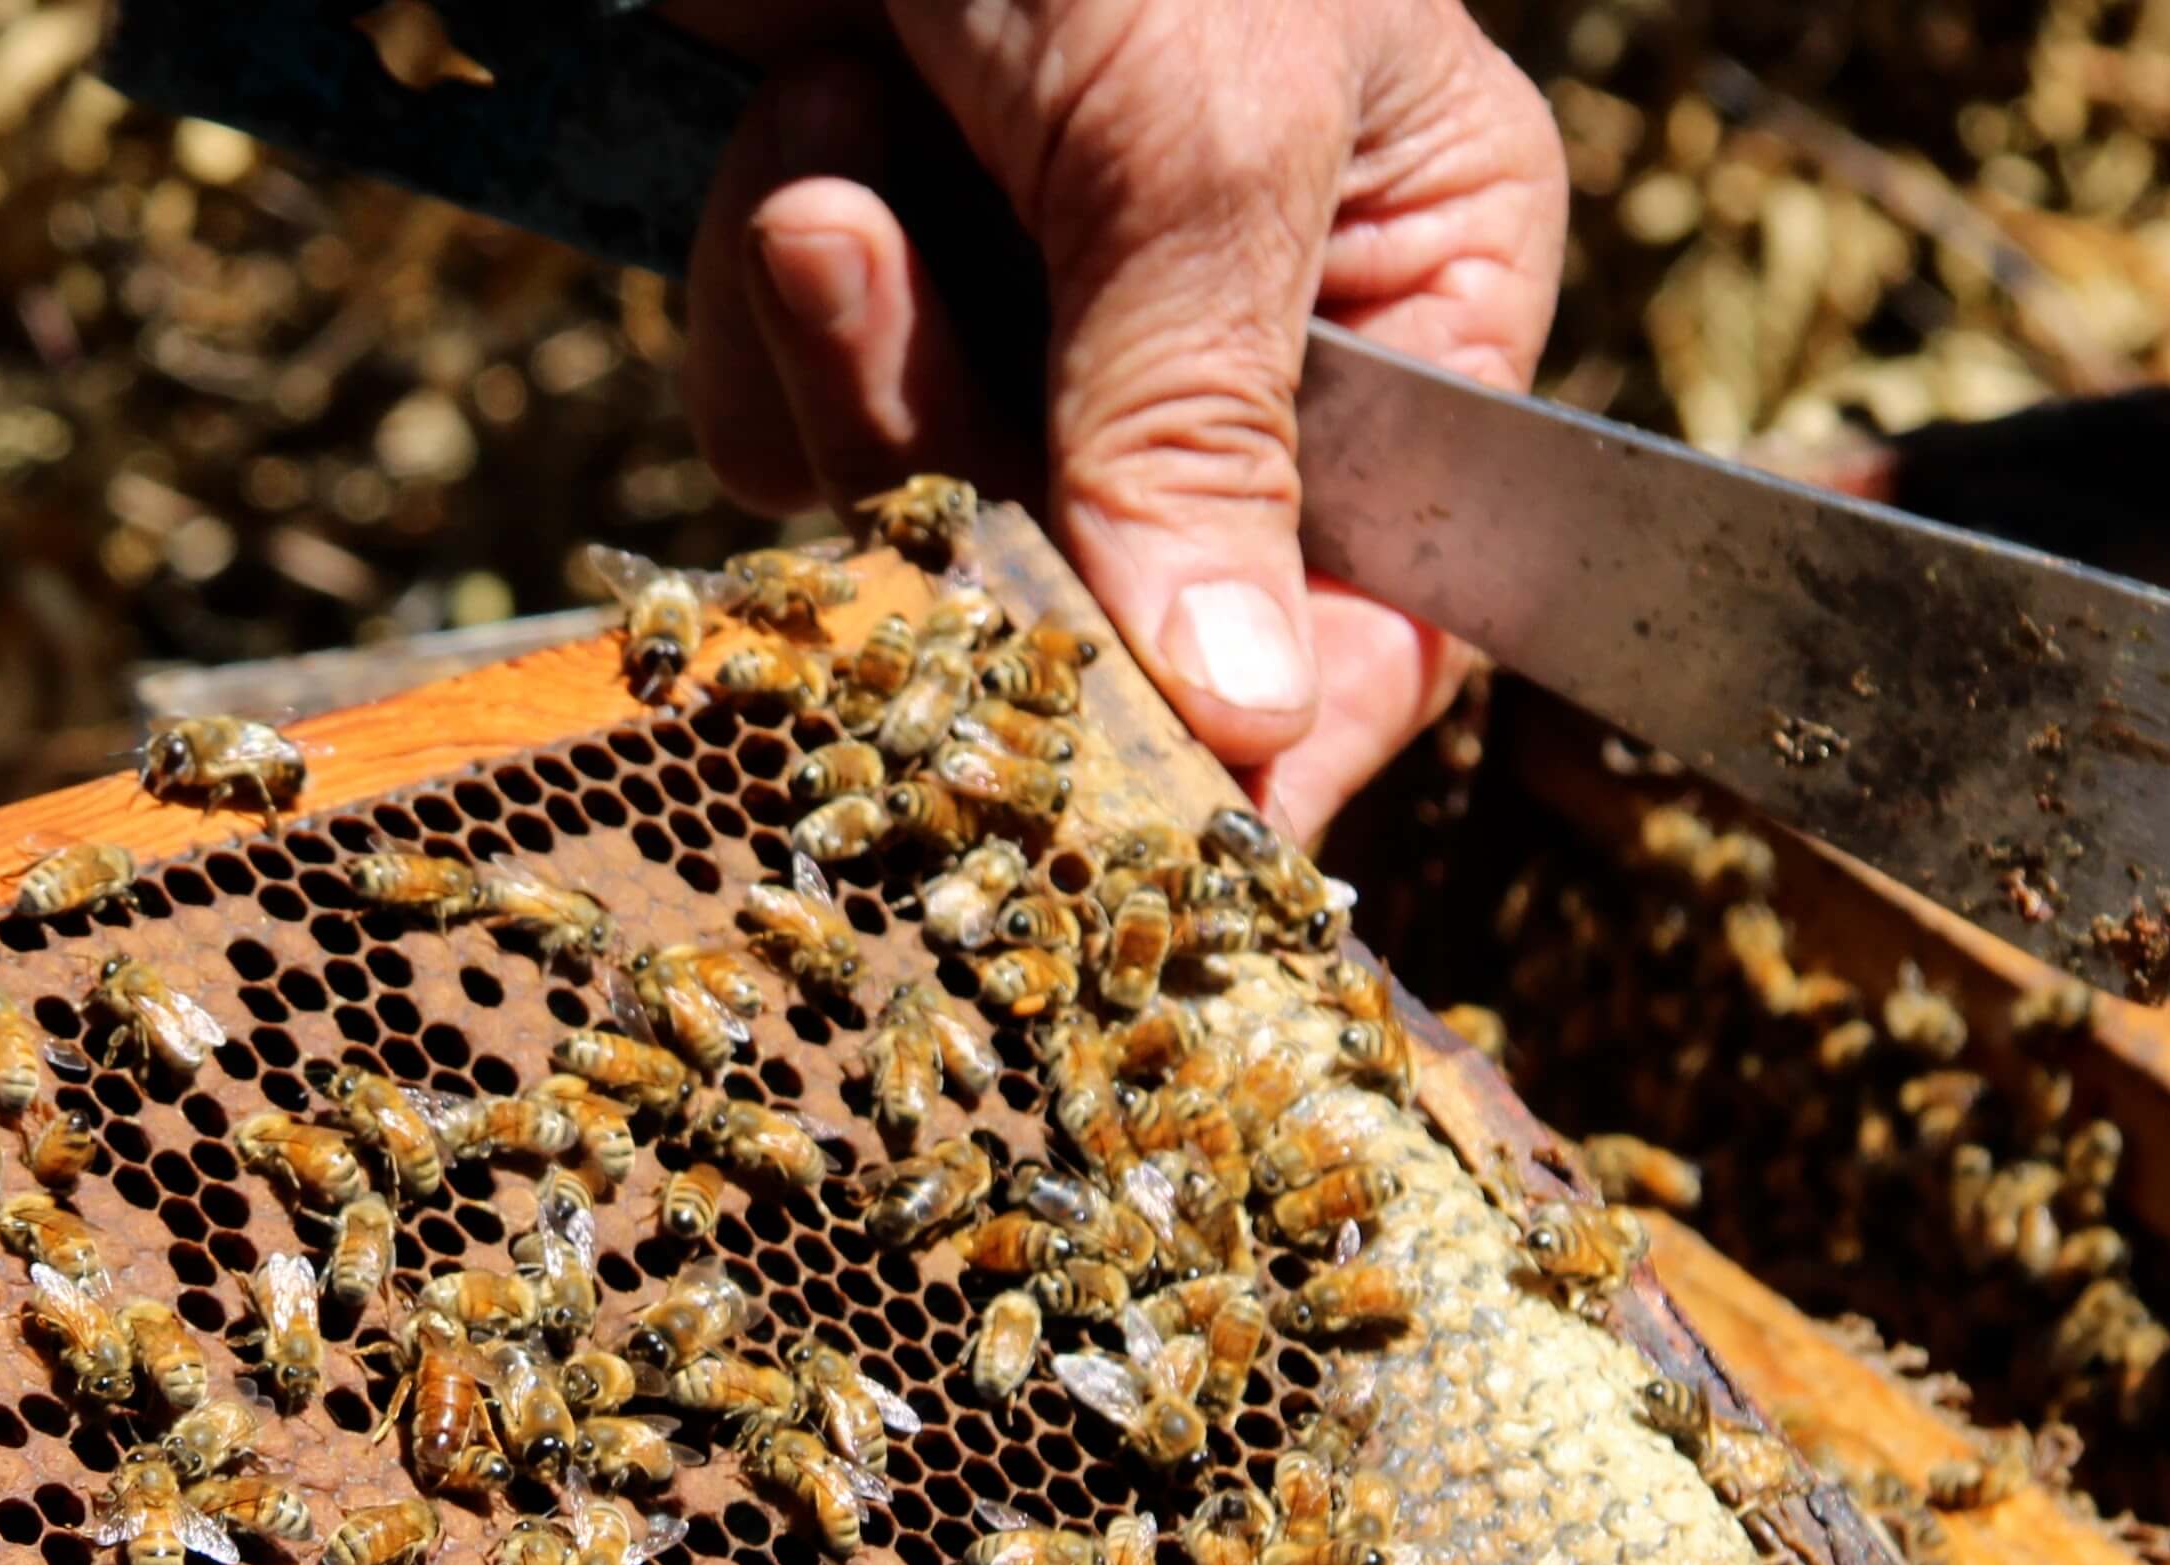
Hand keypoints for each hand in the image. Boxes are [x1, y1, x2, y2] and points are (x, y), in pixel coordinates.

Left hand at [672, 0, 1565, 839]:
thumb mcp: (1200, 128)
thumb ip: (1207, 424)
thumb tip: (1253, 719)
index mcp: (1413, 282)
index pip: (1377, 615)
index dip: (1261, 735)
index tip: (1155, 832)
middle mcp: (1223, 340)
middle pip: (1103, 607)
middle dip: (972, 458)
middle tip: (889, 257)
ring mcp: (1023, 328)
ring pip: (917, 527)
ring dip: (850, 342)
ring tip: (848, 127)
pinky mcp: (847, 305)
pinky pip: (782, 434)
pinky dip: (756, 292)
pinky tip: (787, 127)